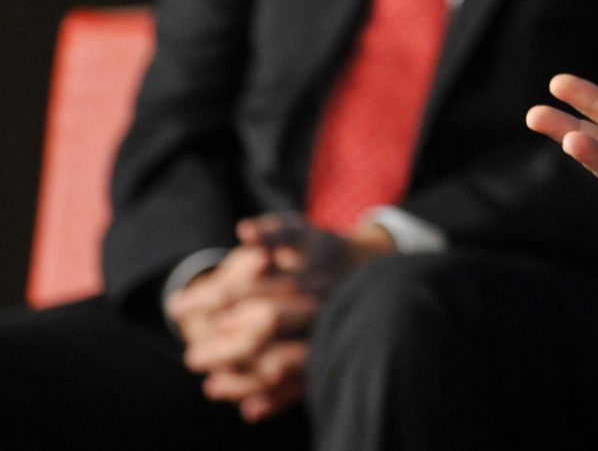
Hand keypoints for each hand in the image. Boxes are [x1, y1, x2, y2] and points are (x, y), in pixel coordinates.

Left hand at [170, 214, 393, 422]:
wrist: (373, 272)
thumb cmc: (322, 252)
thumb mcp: (301, 233)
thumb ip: (273, 232)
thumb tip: (244, 232)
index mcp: (310, 272)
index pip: (252, 286)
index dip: (214, 297)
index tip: (180, 308)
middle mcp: (321, 304)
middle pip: (263, 325)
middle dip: (223, 343)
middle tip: (192, 356)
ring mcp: (329, 333)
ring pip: (280, 363)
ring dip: (242, 379)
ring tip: (211, 387)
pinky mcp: (333, 358)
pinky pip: (303, 388)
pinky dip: (275, 402)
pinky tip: (250, 408)